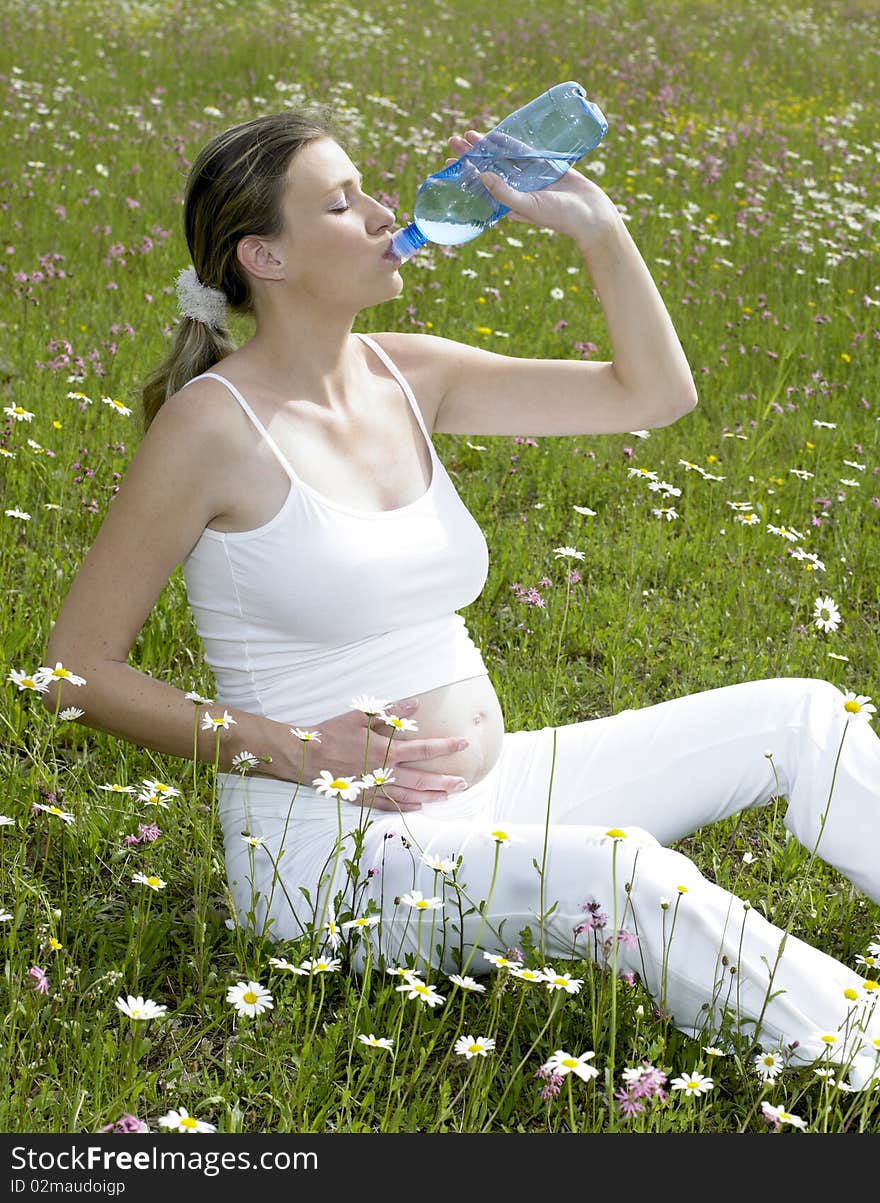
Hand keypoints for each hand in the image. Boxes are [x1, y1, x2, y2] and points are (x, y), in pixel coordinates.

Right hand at [288, 697, 469, 812]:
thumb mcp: (360, 716)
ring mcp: (374, 788)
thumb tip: (415, 705)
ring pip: (409, 795)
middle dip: (445, 781)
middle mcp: (384, 771)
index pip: (424, 748)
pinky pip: (389, 805)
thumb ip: (390, 712)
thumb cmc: (332, 733)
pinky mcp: (363, 798)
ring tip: (447, 797)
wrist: (304, 756)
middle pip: (422, 779)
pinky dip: (405, 807)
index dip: (446, 747)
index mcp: (386, 749)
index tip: (463, 744)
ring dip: (430, 796)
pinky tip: (418, 807)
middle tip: (463, 783)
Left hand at [446, 129, 620, 248]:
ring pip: (501, 159)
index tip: (448, 164)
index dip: (464, 176)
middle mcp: (515, 190)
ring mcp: (528, 177)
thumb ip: (504, 193)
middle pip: (486, 170)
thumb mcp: (529, 205)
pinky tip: (494, 135)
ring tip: (468, 134)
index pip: (479, 188)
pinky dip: (508, 144)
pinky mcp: (543, 166)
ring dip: (485, 147)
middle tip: (452, 142)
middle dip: (470, 156)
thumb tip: (482, 175)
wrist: (591, 213)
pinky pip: (521, 153)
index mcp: (508, 205)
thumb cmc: (560, 216)